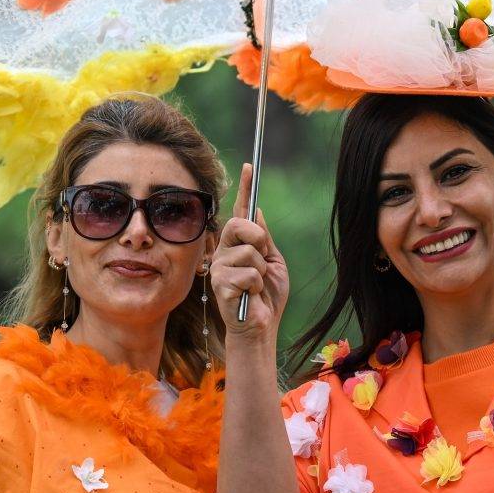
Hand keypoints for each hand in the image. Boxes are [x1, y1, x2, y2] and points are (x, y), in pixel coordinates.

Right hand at [211, 163, 289, 338]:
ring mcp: (220, 266)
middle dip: (259, 240)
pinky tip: (249, 296)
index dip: (245, 188)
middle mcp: (226, 251)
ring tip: (255, 287)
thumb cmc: (268, 297)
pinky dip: (256, 286)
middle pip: (241, 225)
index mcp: (240, 243)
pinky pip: (249, 273)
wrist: (262, 326)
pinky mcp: (219, 283)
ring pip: (249, 253)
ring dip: (261, 272)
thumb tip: (257, 211)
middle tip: (263, 260)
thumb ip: (264, 239)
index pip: (241, 210)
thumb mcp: (273, 262)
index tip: (250, 165)